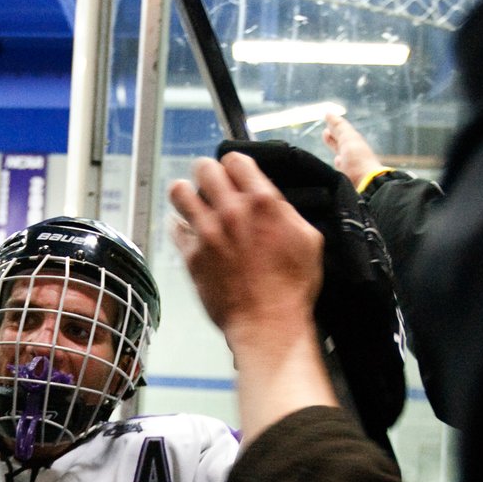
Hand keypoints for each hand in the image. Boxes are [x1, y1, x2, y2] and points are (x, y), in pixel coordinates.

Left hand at [169, 153, 323, 348]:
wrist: (267, 322)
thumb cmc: (291, 286)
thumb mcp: (308, 239)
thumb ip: (286, 212)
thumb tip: (271, 202)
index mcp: (263, 202)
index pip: (235, 159)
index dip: (233, 165)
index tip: (234, 175)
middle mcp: (231, 211)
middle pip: (203, 168)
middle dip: (207, 174)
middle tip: (212, 186)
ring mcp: (206, 233)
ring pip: (179, 192)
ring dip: (187, 194)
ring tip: (194, 204)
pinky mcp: (191, 256)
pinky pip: (174, 228)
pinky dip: (180, 226)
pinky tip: (191, 232)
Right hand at [322, 113, 382, 189]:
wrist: (367, 186)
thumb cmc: (358, 161)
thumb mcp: (348, 139)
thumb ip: (339, 127)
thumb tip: (329, 113)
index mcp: (354, 144)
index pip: (343, 133)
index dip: (335, 127)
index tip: (327, 122)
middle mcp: (353, 154)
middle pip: (343, 143)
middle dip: (334, 138)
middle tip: (325, 133)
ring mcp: (351, 168)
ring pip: (342, 155)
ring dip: (335, 149)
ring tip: (329, 147)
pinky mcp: (347, 179)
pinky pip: (341, 168)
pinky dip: (337, 164)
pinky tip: (336, 165)